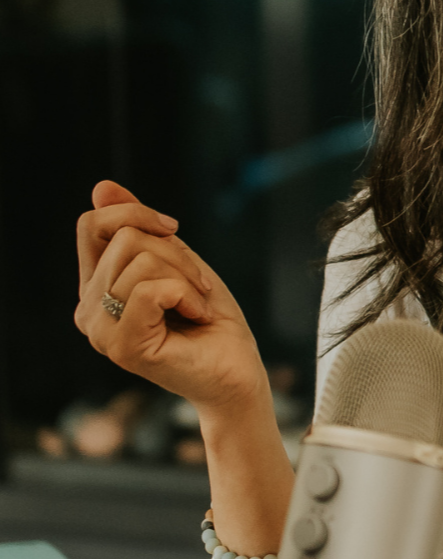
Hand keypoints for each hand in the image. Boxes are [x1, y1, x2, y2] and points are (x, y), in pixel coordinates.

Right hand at [74, 181, 266, 415]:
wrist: (237, 372)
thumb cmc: (210, 320)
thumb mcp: (176, 260)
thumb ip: (137, 227)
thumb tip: (101, 186)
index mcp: (94, 288)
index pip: (91, 225)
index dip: (135, 213)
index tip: (173, 230)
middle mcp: (88, 310)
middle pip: (125, 238)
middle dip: (177, 254)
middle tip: (198, 288)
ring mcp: (101, 331)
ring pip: (141, 260)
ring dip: (187, 277)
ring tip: (197, 305)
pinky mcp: (123, 347)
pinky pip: (151, 290)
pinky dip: (187, 294)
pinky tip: (196, 315)